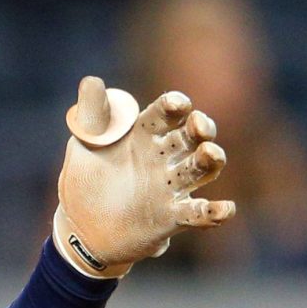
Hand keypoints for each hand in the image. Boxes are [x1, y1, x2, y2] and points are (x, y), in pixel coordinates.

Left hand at [53, 75, 234, 276]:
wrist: (82, 227)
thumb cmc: (86, 177)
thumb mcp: (84, 144)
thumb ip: (92, 115)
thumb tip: (92, 80)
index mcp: (144, 133)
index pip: (164, 114)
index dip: (173, 106)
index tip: (177, 103)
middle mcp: (163, 157)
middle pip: (190, 137)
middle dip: (200, 129)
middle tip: (200, 125)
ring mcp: (171, 186)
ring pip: (200, 169)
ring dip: (210, 160)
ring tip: (211, 153)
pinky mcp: (172, 217)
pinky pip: (198, 213)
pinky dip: (214, 212)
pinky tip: (225, 209)